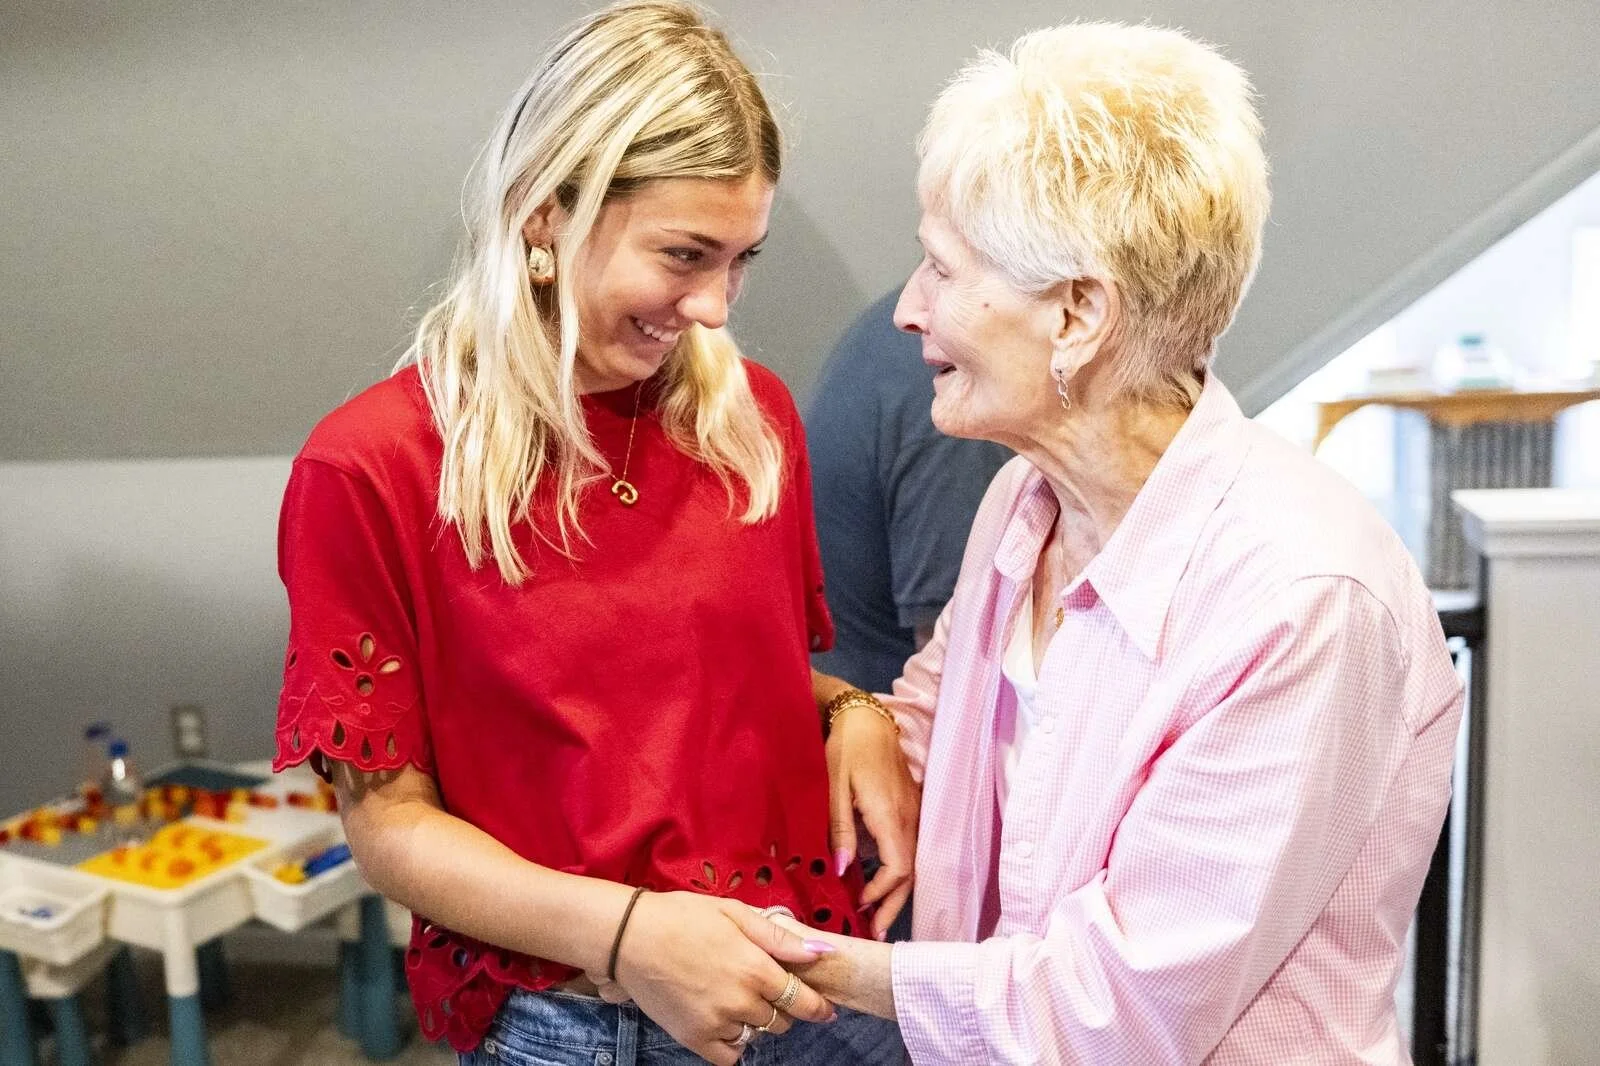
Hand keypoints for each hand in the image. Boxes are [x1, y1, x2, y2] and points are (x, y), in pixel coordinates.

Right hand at [605, 892, 836, 1065]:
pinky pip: (728, 1056)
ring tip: (736, 999)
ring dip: (755, 1022)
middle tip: (765, 989)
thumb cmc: (683, 916)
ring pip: (756, 1036)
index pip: (802, 999)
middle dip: (782, 1007)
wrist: (629, 937)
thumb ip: (780, 937)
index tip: (825, 1009)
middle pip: (781, 1020)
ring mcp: (716, 1023)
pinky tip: (724, 1022)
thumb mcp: (735, 912)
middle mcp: (740, 1000)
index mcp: (755, 968)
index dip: (816, 1006)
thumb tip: (821, 952)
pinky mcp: (693, 1039)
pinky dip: (732, 1043)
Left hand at [826, 705, 919, 937]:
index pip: (897, 868)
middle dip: (894, 904)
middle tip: (877, 932)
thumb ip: (841, 830)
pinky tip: (882, 883)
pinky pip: (909, 848)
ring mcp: (913, 812)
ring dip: (897, 891)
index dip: (881, 893)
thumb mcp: (834, 788)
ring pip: (913, 862)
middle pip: (910, 872)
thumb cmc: (846, 750)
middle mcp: (909, 818)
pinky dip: (899, 872)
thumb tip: (845, 872)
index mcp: (889, 815)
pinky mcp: (910, 808)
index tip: (859, 905)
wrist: (865, 719)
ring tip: (879, 916)